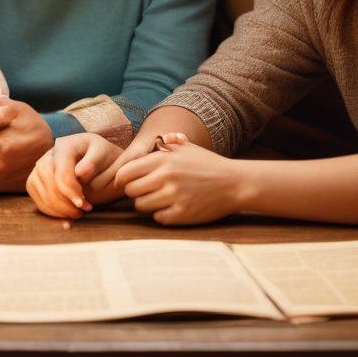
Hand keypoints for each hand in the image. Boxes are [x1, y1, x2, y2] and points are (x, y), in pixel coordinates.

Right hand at [26, 133, 122, 219]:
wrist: (90, 156)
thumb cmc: (98, 154)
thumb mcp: (102, 153)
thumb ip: (92, 162)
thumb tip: (79, 174)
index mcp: (63, 148)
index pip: (61, 175)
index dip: (71, 193)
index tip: (85, 205)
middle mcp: (46, 158)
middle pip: (51, 189)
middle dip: (68, 205)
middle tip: (86, 209)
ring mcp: (38, 172)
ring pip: (45, 199)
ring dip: (63, 212)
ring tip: (79, 213)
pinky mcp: (35, 184)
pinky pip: (41, 204)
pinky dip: (54, 216)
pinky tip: (67, 221)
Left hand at [114, 134, 244, 224]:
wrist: (235, 183)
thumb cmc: (209, 164)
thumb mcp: (189, 147)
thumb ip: (170, 142)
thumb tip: (161, 138)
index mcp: (163, 159)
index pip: (126, 172)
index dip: (122, 179)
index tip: (126, 183)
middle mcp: (166, 176)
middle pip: (130, 190)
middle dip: (135, 192)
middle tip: (145, 191)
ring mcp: (174, 196)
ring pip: (141, 206)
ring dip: (147, 204)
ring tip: (158, 199)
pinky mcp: (182, 214)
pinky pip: (158, 218)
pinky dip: (161, 214)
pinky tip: (171, 208)